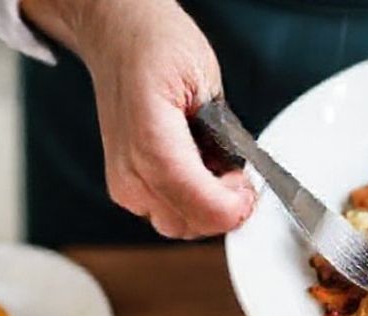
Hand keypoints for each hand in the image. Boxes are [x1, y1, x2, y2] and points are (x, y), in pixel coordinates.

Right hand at [21, 0, 255, 238]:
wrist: (117, 37)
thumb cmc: (156, 48)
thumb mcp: (205, 79)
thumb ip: (225, 135)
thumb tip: (242, 178)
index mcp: (150, 137)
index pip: (196, 200)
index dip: (230, 207)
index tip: (249, 193)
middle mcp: (129, 169)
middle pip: (189, 224)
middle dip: (222, 209)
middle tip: (238, 178)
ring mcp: (123, 183)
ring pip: (178, 226)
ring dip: (207, 209)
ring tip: (218, 172)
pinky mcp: (124, 188)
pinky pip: (166, 215)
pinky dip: (190, 204)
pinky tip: (199, 174)